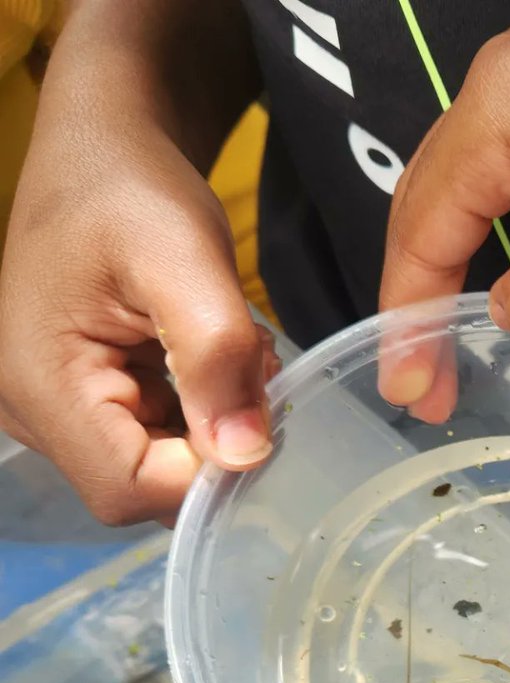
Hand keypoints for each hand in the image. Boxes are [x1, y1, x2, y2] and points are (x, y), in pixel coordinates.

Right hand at [0, 21, 272, 525]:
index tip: (259, 418)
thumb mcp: (184, 258)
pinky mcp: (88, 403)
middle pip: (146, 488)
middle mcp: (37, 415)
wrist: (104, 154)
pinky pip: (157, 443)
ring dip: (215, 430)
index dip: (206, 475)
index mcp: (44, 386)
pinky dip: (202, 416)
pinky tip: (216, 367)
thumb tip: (245, 457)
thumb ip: (215, 357)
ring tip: (234, 360)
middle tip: (251, 375)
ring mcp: (60, 413)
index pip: (132, 488)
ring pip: (160, 469)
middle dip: (217, 448)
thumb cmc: (132, 190)